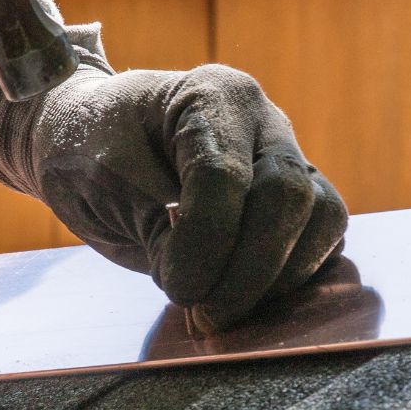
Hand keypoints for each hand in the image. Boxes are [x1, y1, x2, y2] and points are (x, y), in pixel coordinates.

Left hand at [0, 64, 347, 330]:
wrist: (85, 142)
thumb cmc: (86, 151)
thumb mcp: (104, 187)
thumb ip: (158, 231)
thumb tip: (207, 288)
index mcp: (210, 95)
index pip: (224, 177)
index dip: (204, 244)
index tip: (177, 289)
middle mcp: (262, 120)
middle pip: (289, 196)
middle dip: (250, 270)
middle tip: (205, 314)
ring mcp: (286, 156)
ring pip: (324, 217)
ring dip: (279, 277)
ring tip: (222, 307)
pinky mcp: (296, 198)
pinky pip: (322, 239)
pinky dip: (291, 277)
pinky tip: (245, 298)